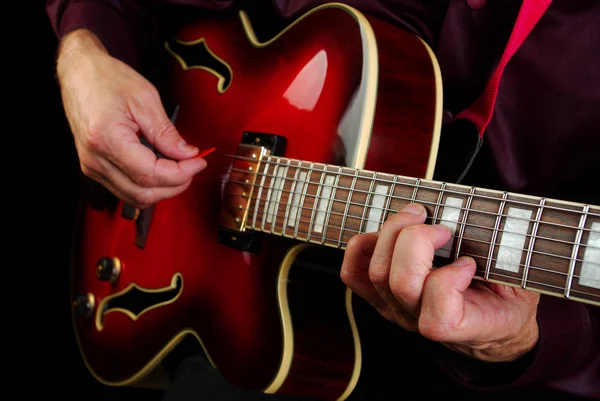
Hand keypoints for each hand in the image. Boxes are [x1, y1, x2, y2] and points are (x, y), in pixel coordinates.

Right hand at [56, 29, 206, 207]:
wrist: (79, 74)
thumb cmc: (107, 79)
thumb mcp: (145, 99)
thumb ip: (166, 133)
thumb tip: (187, 154)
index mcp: (106, 139)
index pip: (150, 174)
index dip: (181, 173)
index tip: (199, 161)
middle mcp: (95, 159)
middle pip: (144, 192)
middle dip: (176, 184)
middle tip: (193, 165)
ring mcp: (92, 166)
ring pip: (135, 197)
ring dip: (163, 188)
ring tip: (180, 168)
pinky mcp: (94, 168)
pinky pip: (126, 190)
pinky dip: (149, 186)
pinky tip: (162, 171)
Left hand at [340, 203, 539, 361]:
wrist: (491, 324)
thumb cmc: (507, 298)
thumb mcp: (522, 284)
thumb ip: (508, 261)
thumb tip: (490, 227)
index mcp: (464, 326)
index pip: (437, 319)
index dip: (448, 282)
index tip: (469, 263)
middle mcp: (421, 321)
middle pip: (399, 283)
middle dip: (417, 241)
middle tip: (441, 227)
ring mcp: (396, 308)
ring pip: (376, 272)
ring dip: (393, 233)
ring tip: (417, 216)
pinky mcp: (379, 295)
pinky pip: (353, 274)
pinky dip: (362, 246)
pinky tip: (385, 232)